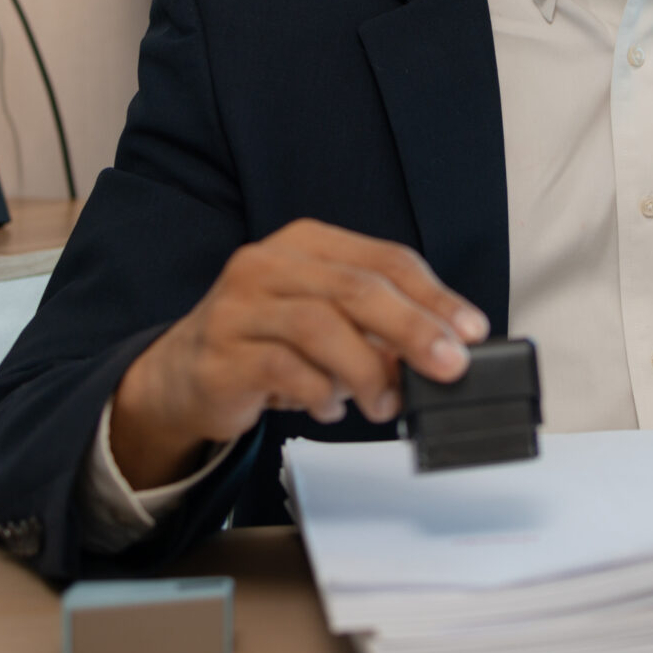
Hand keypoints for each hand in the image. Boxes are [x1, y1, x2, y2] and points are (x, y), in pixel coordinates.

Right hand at [109, 219, 487, 487]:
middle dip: (413, 329)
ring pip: (320, 327)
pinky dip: (320, 393)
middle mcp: (268, 265)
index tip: (471, 330)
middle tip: (448, 367)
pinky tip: (331, 408)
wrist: (181, 377)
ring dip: (367, 371)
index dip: (434, 295)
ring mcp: (239, 306)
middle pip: (356, 288)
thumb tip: (442, 355)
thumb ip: (379, 330)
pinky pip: (284, 370)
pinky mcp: (221, 354)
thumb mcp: (329, 324)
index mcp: (306, 244)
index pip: (384, 259)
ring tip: (386, 403)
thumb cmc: (267, 344)